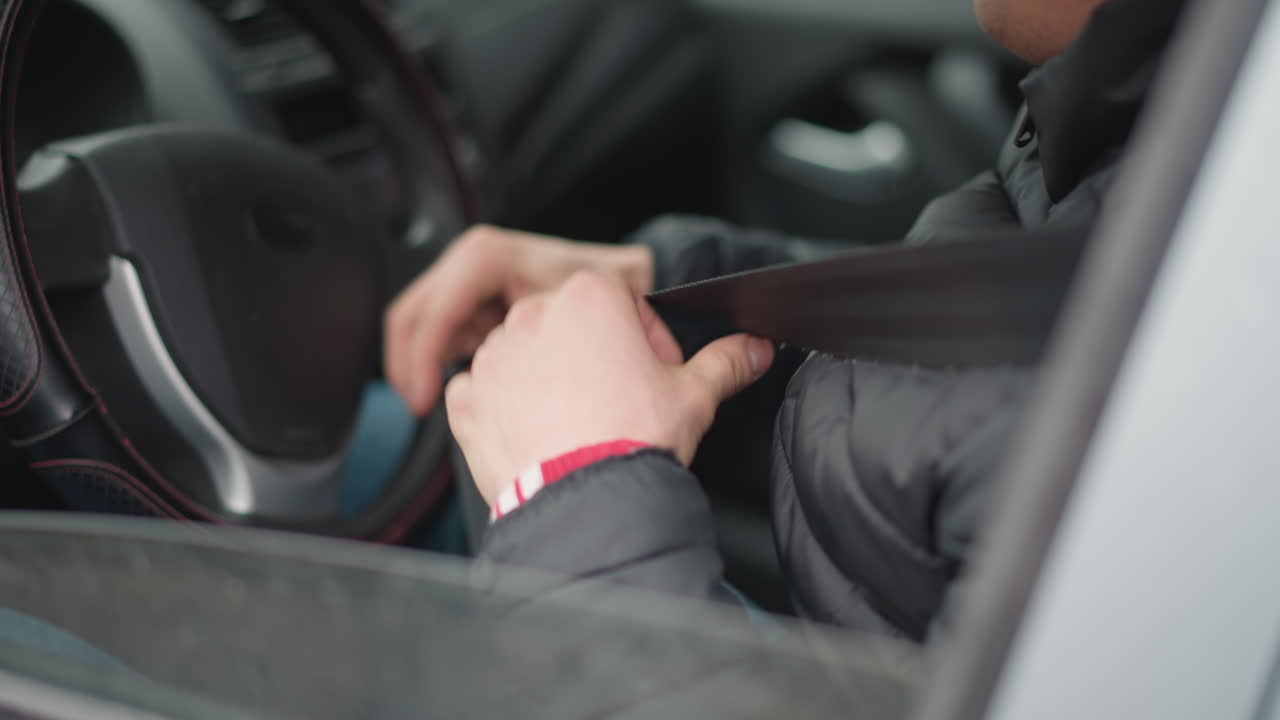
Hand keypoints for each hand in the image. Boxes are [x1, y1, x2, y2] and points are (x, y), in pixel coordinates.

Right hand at [384, 225, 654, 414]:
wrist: (617, 277)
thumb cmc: (606, 292)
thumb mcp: (585, 303)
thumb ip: (553, 327)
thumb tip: (521, 367)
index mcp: (493, 257)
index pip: (439, 309)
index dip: (424, 357)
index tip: (425, 401)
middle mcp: (473, 259)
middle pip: (413, 312)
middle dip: (406, 364)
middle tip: (417, 408)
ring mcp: (468, 277)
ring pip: (418, 323)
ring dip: (417, 365)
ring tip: (429, 406)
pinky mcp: (469, 297)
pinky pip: (436, 331)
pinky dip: (433, 363)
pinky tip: (447, 393)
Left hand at [445, 270, 774, 504]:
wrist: (587, 505)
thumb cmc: (636, 441)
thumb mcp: (694, 395)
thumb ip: (725, 362)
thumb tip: (754, 348)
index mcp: (589, 297)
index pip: (623, 301)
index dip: (645, 340)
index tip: (652, 375)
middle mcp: (533, 315)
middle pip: (570, 323)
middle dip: (593, 355)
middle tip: (618, 402)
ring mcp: (492, 357)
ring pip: (525, 355)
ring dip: (547, 379)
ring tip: (578, 424)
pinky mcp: (466, 399)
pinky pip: (483, 392)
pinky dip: (505, 409)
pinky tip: (537, 435)